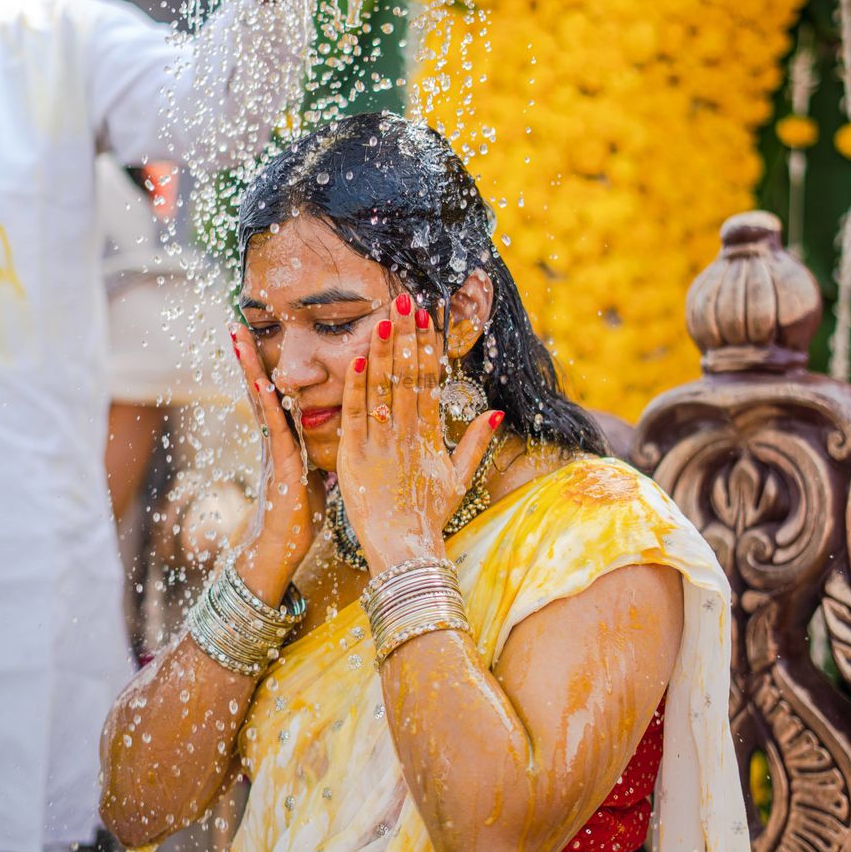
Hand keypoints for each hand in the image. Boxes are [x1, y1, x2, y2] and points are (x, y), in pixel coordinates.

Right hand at [230, 325, 324, 588]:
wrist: (280, 549)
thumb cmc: (297, 514)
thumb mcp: (310, 473)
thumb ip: (313, 450)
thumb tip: (327, 436)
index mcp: (282, 437)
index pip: (271, 392)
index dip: (262, 363)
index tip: (253, 334)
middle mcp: (272, 437)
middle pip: (259, 387)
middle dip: (248, 355)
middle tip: (235, 322)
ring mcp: (273, 448)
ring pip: (261, 399)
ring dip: (249, 367)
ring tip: (238, 337)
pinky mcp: (281, 463)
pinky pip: (274, 426)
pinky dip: (267, 402)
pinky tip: (261, 380)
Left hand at [337, 293, 502, 573]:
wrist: (404, 550)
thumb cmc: (429, 517)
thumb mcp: (459, 479)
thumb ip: (477, 443)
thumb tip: (495, 409)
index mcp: (431, 437)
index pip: (430, 382)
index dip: (428, 348)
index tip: (428, 317)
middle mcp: (408, 435)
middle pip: (408, 377)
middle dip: (408, 337)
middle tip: (406, 301)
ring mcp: (382, 445)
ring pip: (384, 390)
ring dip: (385, 351)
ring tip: (386, 318)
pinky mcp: (355, 458)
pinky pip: (356, 415)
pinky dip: (357, 387)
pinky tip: (359, 358)